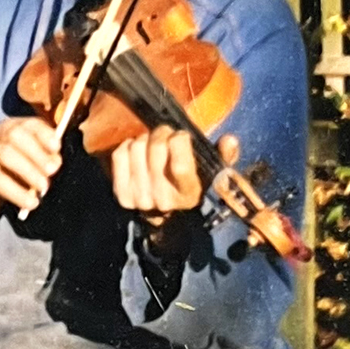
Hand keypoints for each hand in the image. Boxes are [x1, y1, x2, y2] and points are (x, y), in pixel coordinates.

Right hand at [0, 116, 62, 218]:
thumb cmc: (9, 174)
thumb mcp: (28, 162)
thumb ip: (43, 159)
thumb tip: (55, 163)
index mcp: (10, 128)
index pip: (28, 124)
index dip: (44, 133)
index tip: (56, 148)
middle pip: (14, 134)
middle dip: (37, 152)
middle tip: (52, 171)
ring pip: (5, 154)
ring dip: (29, 171)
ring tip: (43, 187)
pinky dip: (18, 192)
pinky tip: (30, 202)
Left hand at [109, 128, 237, 215]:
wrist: (165, 215)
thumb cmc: (190, 185)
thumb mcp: (212, 173)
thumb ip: (224, 156)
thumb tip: (230, 140)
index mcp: (189, 194)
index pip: (179, 165)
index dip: (179, 141)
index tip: (182, 136)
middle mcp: (164, 200)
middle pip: (156, 149)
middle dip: (162, 133)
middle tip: (166, 134)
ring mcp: (140, 198)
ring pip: (136, 148)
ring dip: (145, 139)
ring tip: (152, 144)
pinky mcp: (122, 195)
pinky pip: (120, 156)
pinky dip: (127, 146)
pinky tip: (137, 150)